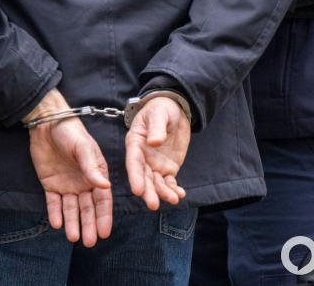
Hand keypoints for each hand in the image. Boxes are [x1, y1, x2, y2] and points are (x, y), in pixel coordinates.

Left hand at [25, 90, 112, 246]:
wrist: (46, 123)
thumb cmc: (70, 132)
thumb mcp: (83, 148)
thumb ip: (92, 168)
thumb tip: (105, 187)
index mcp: (96, 174)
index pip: (102, 200)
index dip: (104, 216)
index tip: (104, 232)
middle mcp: (83, 182)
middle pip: (87, 208)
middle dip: (89, 225)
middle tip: (90, 242)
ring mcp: (67, 185)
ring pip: (71, 209)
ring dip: (73, 223)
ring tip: (73, 237)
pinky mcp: (50, 184)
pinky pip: (53, 203)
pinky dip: (55, 213)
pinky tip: (57, 224)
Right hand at [125, 96, 190, 210]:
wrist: (174, 110)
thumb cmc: (160, 109)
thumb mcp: (158, 114)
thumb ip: (156, 128)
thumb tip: (154, 142)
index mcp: (135, 143)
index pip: (133, 162)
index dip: (135, 177)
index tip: (138, 190)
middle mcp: (142, 157)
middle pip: (143, 177)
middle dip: (148, 192)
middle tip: (153, 205)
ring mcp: (154, 164)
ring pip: (156, 183)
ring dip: (163, 193)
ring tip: (173, 200)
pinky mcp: (167, 168)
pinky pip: (169, 182)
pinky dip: (173, 189)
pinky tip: (179, 195)